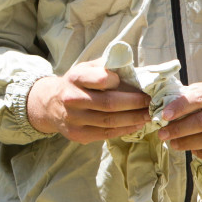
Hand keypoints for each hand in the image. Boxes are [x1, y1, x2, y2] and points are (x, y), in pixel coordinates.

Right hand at [27, 61, 149, 141]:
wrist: (49, 104)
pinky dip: (124, 129)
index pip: (101, 79)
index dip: (120, 81)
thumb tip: (135, 70)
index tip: (135, 82)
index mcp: (76, 78)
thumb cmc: (78, 82)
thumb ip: (108, 66)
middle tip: (152, 102)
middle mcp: (72, 98)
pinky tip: (137, 124)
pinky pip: (105, 134)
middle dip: (135, 103)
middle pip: (109, 103)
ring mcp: (73, 119)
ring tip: (149, 114)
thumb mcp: (87, 67)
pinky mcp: (77, 135)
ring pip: (109, 121)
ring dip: (133, 118)